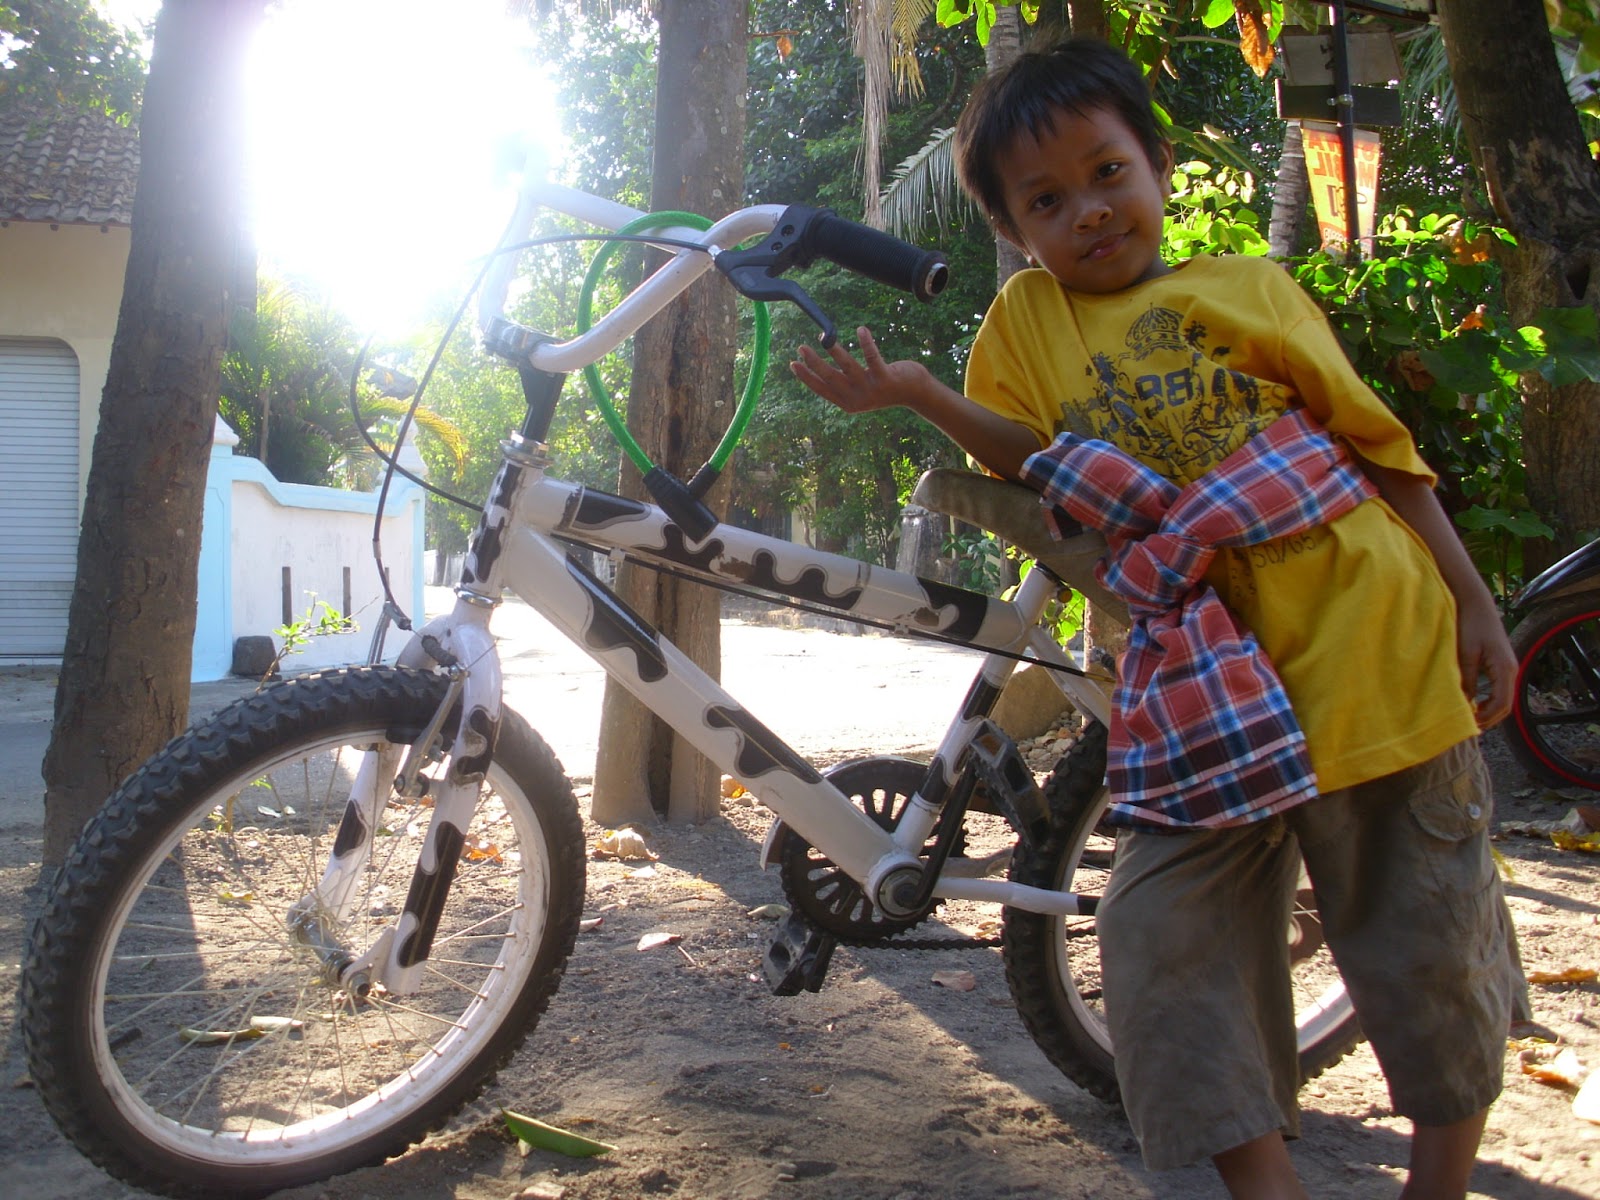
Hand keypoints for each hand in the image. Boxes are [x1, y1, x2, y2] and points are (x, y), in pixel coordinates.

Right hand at [789, 326, 932, 414]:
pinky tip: (860, 330)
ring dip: (834, 351)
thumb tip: (821, 371)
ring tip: (824, 337)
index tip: (792, 364)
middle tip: (801, 347)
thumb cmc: (884, 387)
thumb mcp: (861, 391)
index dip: (806, 377)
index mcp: (848, 403)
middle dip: (814, 363)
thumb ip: (845, 384)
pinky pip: (872, 357)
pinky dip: (866, 342)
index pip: (822, 389)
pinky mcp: (886, 378)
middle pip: (831, 378)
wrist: (914, 393)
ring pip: (849, 367)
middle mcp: (858, 399)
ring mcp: (872, 389)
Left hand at [1457, 598, 1516, 728]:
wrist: (1476, 604)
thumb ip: (1466, 679)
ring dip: (1489, 711)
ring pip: (1503, 699)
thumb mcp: (1465, 653)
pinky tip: (1473, 704)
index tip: (1469, 726)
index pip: (1501, 704)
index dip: (1486, 718)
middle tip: (1468, 729)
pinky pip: (1499, 690)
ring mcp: (1508, 668)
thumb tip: (1464, 704)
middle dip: (1489, 719)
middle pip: (1506, 706)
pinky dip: (1489, 701)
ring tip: (1470, 720)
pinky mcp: (1501, 664)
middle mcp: (1511, 670)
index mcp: (1504, 669)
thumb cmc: (1470, 625)